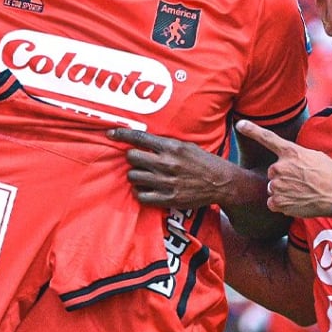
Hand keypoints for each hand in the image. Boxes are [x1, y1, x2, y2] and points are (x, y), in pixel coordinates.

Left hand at [107, 127, 235, 207]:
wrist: (222, 182)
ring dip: (135, 175)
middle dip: (131, 158)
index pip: (139, 137)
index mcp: (171, 147)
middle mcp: (166, 163)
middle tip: (138, 160)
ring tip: (144, 175)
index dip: (121, 134)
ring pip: (133, 176)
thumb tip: (142, 140)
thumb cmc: (203, 162)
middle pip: (131, 157)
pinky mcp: (168, 198)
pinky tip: (145, 189)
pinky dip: (140, 192)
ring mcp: (166, 182)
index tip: (109, 133)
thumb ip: (164, 144)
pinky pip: (141, 196)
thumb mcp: (186, 146)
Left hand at [235, 120, 331, 217]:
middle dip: (283, 177)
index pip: (267, 138)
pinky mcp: (278, 201)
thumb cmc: (331, 175)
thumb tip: (291, 160)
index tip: (239, 124)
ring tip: (302, 192)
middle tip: (301, 182)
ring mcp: (277, 185)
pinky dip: (282, 204)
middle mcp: (280, 167)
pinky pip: (273, 202)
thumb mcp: (315, 156)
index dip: (251, 130)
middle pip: (272, 172)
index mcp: (290, 152)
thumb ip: (297, 156)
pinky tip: (297, 202)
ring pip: (273, 188)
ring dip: (283, 191)